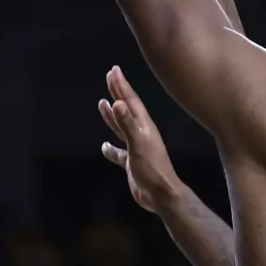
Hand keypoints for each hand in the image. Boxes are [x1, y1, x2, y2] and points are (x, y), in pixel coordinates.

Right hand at [98, 65, 182, 213]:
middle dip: (118, 92)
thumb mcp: (138, 144)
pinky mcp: (133, 162)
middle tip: (111, 76)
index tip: (114, 70)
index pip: (130, 101)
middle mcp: (141, 133)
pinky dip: (111, 148)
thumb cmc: (153, 169)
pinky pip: (119, 152)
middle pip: (127, 109)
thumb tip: (117, 103)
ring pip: (121, 127)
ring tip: (103, 103)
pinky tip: (105, 146)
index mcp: (144, 126)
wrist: (162, 194)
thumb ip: (127, 124)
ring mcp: (137, 147)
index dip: (122, 85)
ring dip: (112, 116)